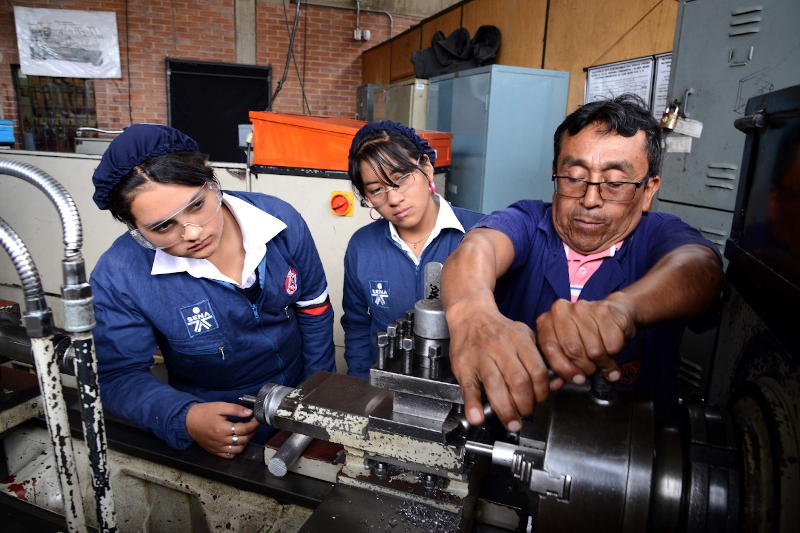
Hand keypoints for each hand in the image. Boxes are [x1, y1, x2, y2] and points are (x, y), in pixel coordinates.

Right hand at [185, 402, 259, 458]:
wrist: (188, 421)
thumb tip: (249, 413)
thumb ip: (235, 409)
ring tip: (247, 432)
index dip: (254, 424)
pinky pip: (229, 455)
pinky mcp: (214, 452)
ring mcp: (217, 448)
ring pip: (238, 449)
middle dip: (252, 432)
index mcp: (222, 429)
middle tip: (254, 424)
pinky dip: (236, 450)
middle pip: (243, 439)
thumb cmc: (204, 412)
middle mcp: (220, 440)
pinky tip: (238, 442)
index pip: (244, 429)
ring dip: (246, 441)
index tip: (257, 419)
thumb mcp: (220, 406)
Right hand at [448, 306, 558, 432]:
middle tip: (526, 414)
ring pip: (495, 386)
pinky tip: (477, 417)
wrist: (471, 316)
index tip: (540, 401)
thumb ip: (540, 360)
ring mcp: (480, 356)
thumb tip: (556, 384)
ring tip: (511, 422)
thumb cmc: (500, 330)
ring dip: (506, 410)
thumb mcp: (525, 337)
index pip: (537, 371)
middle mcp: (500, 347)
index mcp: (519, 340)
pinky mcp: (464, 366)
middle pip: (518, 382)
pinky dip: (473, 405)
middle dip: (525, 405)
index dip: (542, 392)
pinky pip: (469, 388)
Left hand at [535, 297, 635, 383]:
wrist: (614, 312)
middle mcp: (561, 311)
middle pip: (573, 352)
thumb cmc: (587, 333)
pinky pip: (612, 345)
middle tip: (593, 368)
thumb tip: (557, 384)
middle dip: (586, 367)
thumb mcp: (567, 345)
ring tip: (604, 354)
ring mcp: (582, 308)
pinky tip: (612, 343)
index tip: (577, 378)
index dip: (564, 369)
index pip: (550, 349)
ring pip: (594, 351)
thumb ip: (560, 363)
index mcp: (546, 320)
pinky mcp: (604, 311)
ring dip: (603, 361)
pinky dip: (615, 352)